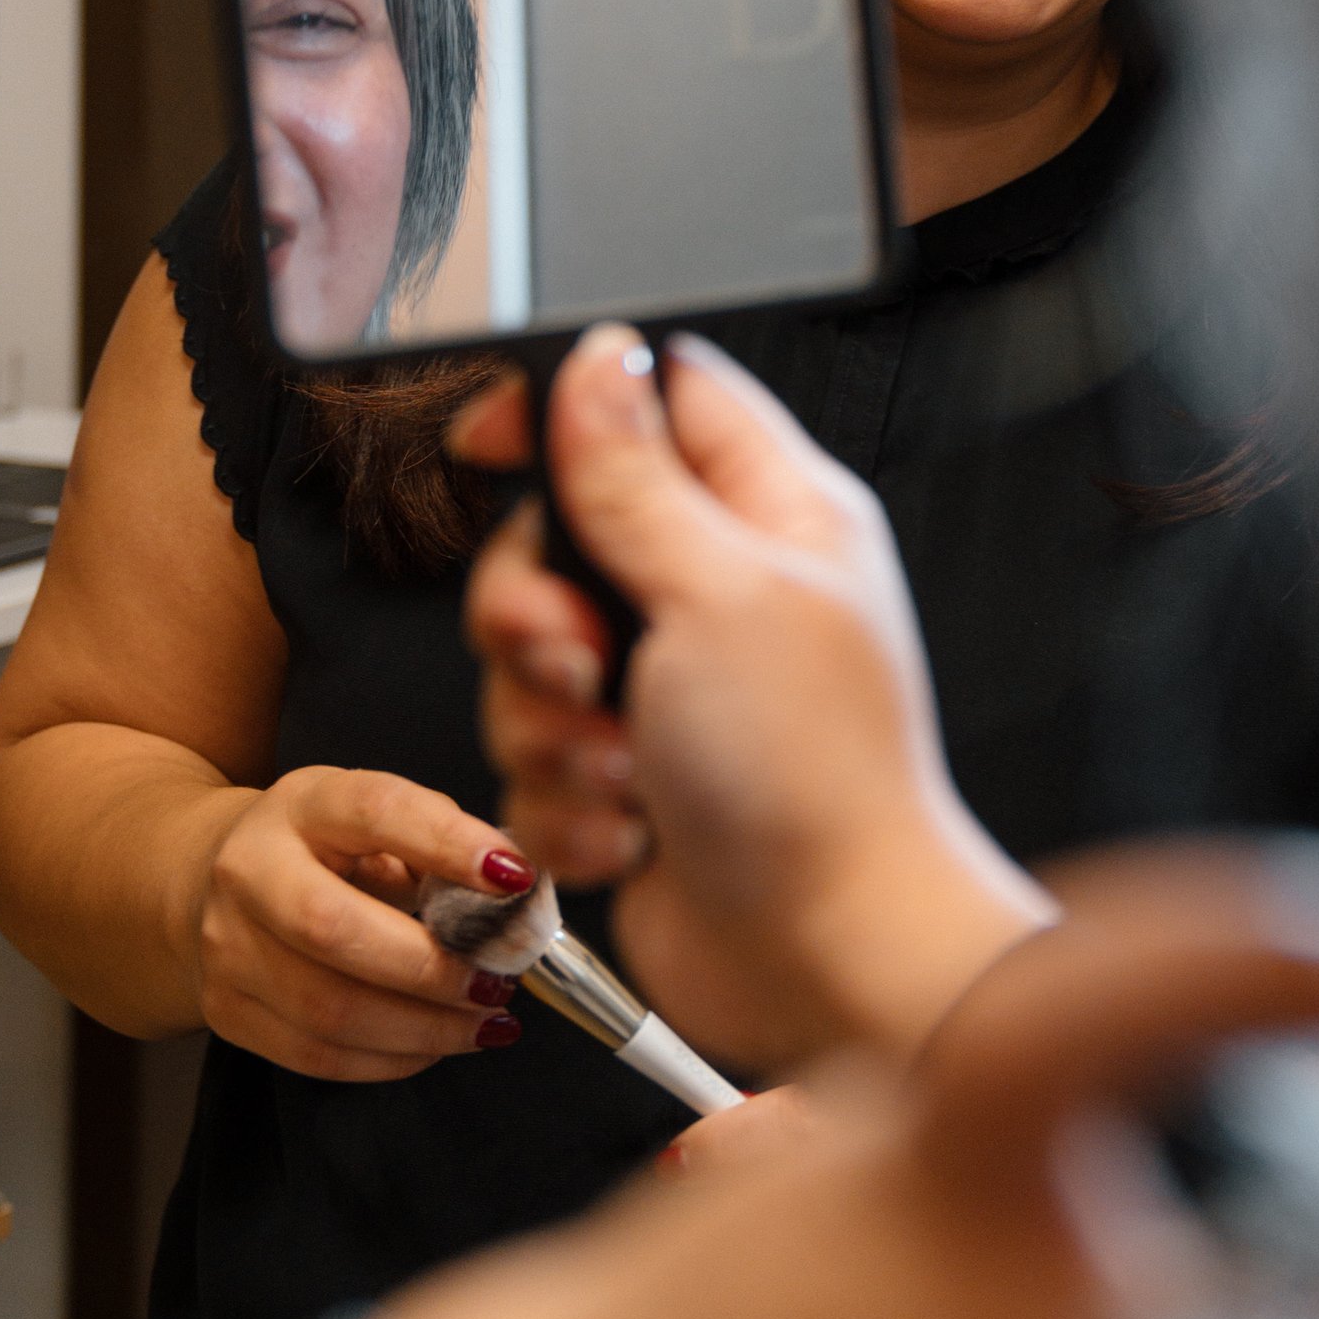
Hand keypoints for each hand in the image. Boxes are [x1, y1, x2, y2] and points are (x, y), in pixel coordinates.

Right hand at [187, 769, 535, 1081]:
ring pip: (327, 1010)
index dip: (448, 844)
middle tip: (499, 982)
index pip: (376, 812)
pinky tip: (434, 1045)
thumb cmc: (321, 850)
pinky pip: (316, 1055)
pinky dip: (390, 1059)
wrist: (206, 879)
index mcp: (302, 805)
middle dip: (431, 968)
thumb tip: (512, 900)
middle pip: (334, 929)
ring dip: (424, 1028)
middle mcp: (249, 871)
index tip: (514, 878)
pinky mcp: (226, 1011)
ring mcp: (227, 947)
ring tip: (486, 1022)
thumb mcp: (372, 821)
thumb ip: (436, 845)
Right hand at [456, 329, 1048, 1073]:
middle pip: (560, 536)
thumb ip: (636, 477)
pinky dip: (566, 804)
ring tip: (622, 768)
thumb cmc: (815, 778)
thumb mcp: (719, 593)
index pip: (657, 398)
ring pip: (530, 658)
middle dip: (534, 608)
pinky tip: (631, 832)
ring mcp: (673, 689)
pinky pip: (535, 759)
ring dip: (551, 723)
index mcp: (774, 515)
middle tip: (579, 660)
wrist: (828, 959)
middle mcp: (721, 592)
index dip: (565, 405)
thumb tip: (594, 360)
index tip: (490, 442)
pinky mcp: (629, 779)